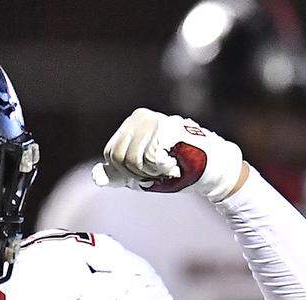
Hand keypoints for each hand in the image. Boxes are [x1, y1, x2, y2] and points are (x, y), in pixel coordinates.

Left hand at [91, 108, 244, 201]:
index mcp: (132, 124)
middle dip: (137, 173)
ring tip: (168, 165)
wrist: (210, 169)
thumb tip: (95, 177)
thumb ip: (118, 173)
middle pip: (117, 157)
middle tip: (158, 170)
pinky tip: (174, 162)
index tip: (147, 172)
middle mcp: (141, 117)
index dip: (125, 172)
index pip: (110, 154)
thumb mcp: (141, 172)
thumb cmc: (177, 169)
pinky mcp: (167, 128)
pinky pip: (150, 158)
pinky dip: (162, 168)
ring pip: (132, 159)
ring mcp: (154, 121)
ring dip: (151, 171)